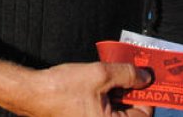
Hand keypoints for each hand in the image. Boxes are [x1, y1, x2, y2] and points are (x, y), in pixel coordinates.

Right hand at [9, 62, 153, 116]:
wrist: (32, 94)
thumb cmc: (61, 89)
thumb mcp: (100, 75)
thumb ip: (127, 74)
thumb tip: (145, 77)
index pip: (144, 115)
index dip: (149, 94)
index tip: (151, 77)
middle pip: (131, 111)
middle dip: (134, 89)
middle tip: (137, 69)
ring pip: (119, 108)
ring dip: (122, 90)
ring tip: (119, 70)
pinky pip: (106, 108)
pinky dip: (109, 94)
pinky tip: (105, 78)